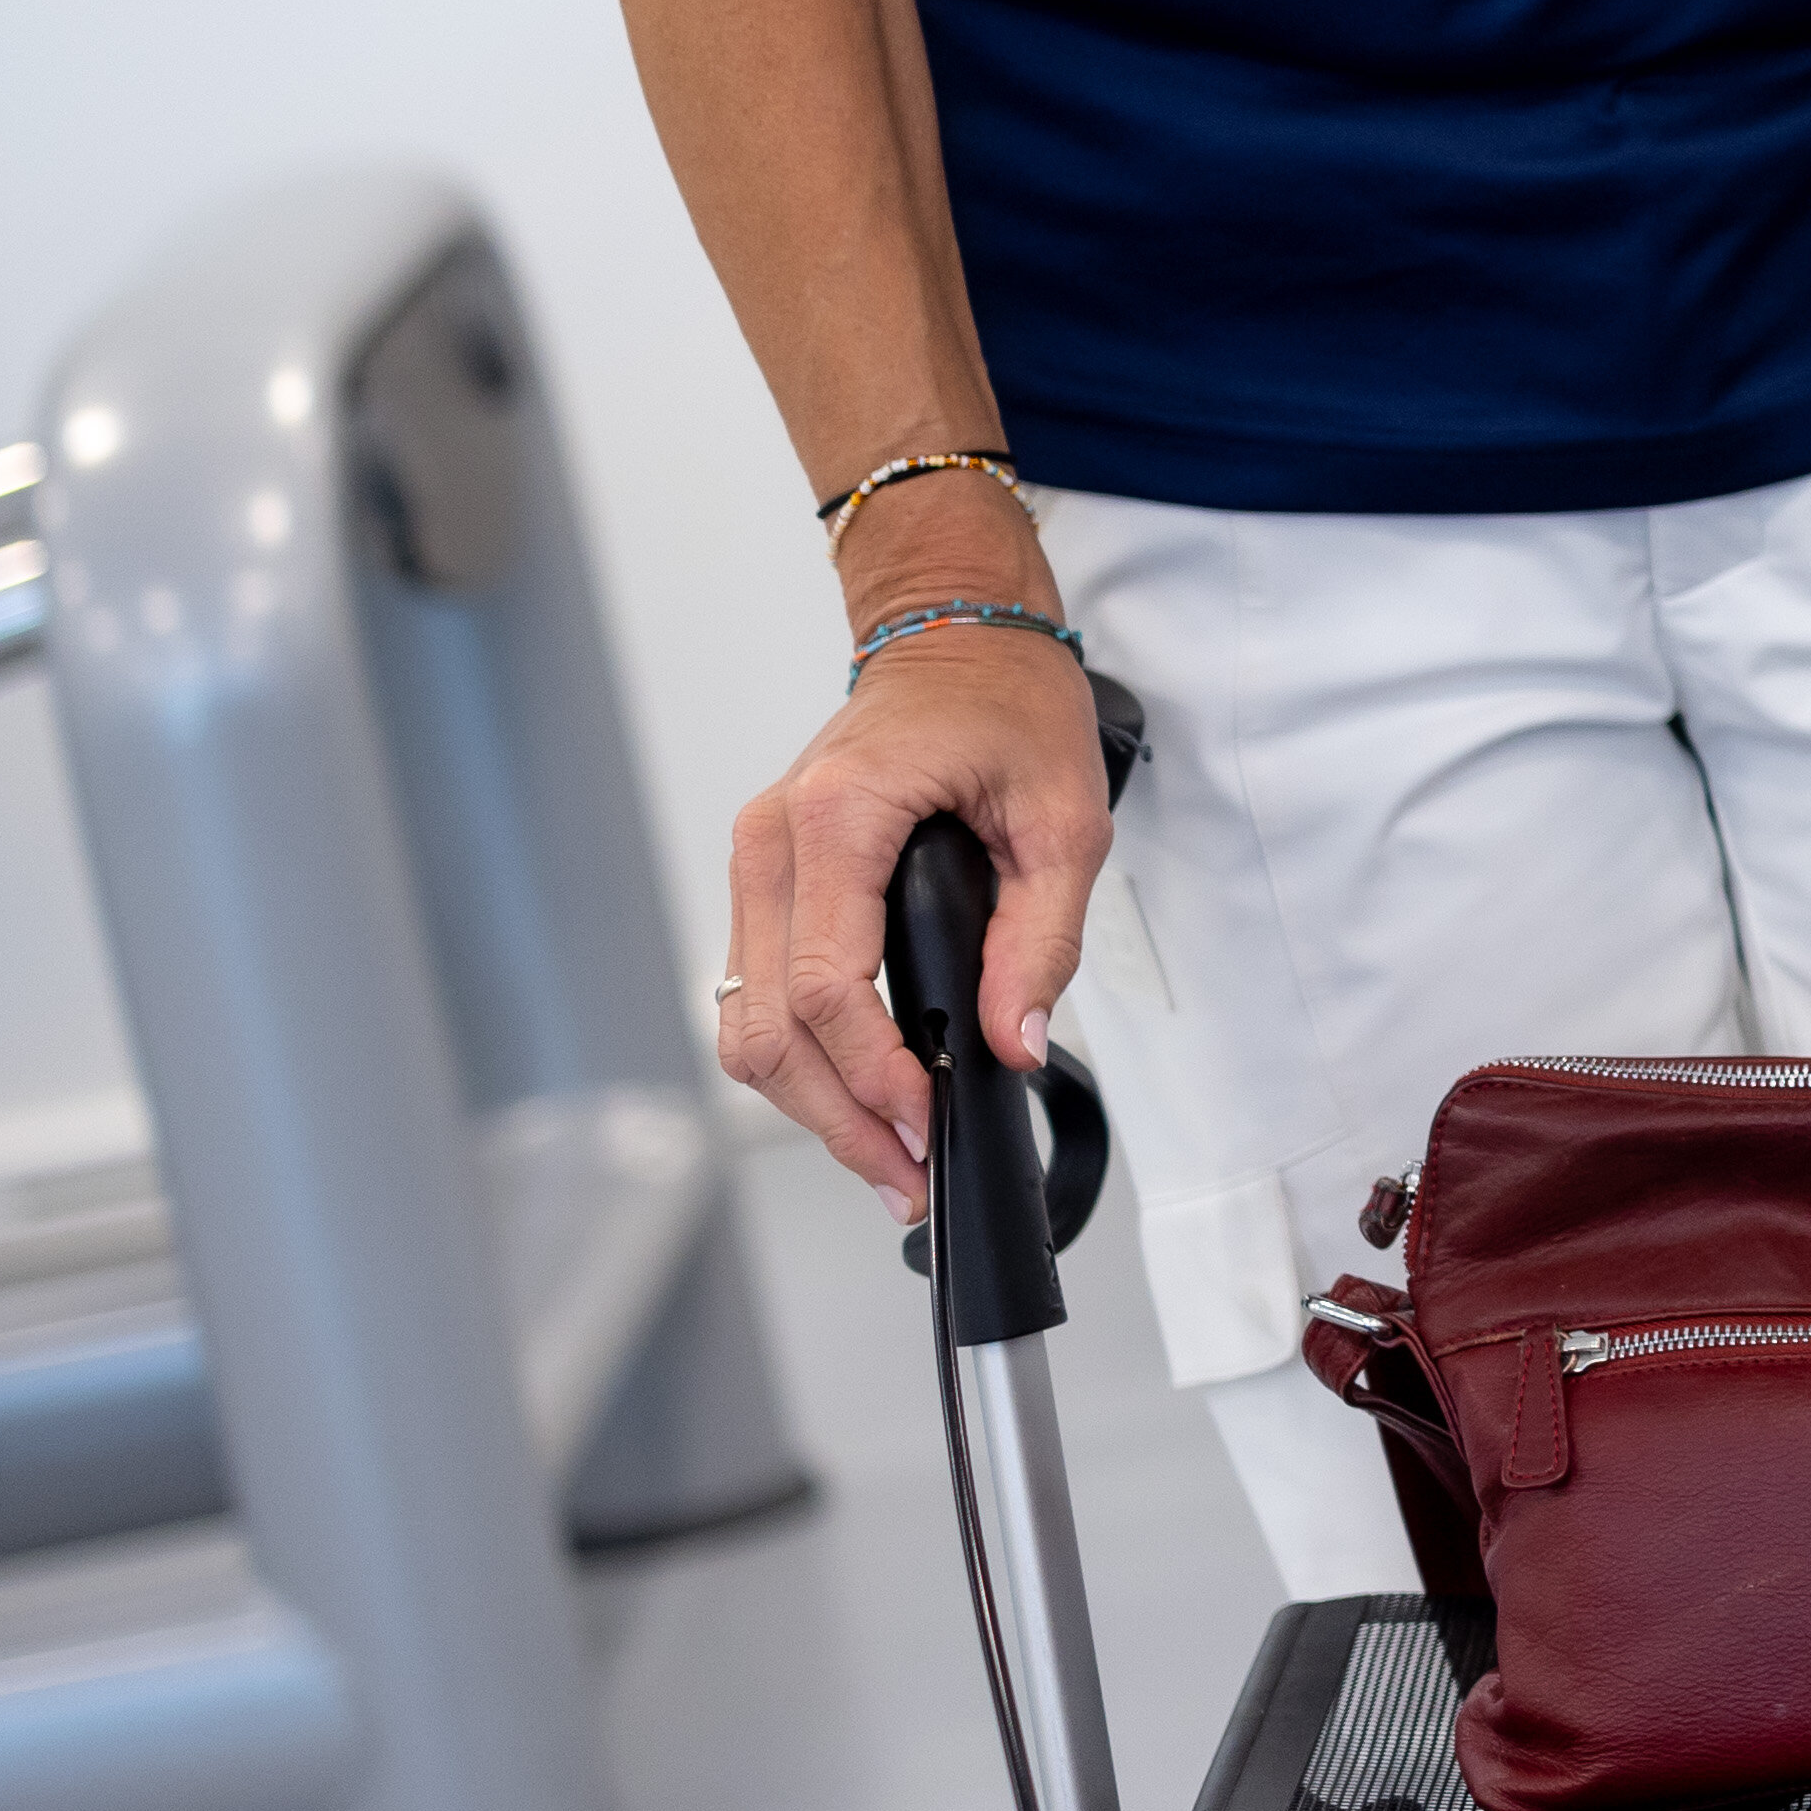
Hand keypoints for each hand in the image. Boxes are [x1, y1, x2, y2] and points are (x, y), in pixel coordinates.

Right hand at [715, 523, 1111, 1209]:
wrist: (953, 633)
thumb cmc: (1005, 703)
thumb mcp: (1065, 817)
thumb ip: (1040, 939)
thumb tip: (1011, 1044)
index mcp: (837, 819)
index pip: (828, 985)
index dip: (873, 1075)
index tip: (928, 1126)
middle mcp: (770, 845)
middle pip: (767, 1027)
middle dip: (838, 1118)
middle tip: (910, 1177)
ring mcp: (753, 865)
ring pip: (746, 1024)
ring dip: (812, 1104)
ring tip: (891, 1160)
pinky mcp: (763, 884)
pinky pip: (760, 993)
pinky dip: (802, 1059)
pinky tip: (862, 1100)